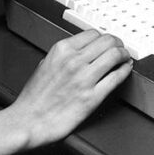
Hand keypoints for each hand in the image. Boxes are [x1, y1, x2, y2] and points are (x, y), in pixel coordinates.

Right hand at [4, 31, 131, 148]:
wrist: (28, 121)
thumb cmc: (34, 98)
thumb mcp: (45, 64)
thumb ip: (63, 55)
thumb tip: (80, 51)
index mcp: (62, 50)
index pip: (93, 33)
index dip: (104, 37)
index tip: (108, 41)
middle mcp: (74, 61)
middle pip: (108, 41)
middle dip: (118, 43)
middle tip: (121, 47)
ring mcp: (84, 78)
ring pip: (115, 55)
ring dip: (124, 55)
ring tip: (125, 58)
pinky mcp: (92, 97)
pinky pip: (116, 77)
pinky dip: (125, 71)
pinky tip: (125, 70)